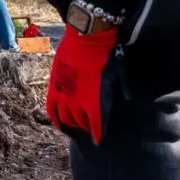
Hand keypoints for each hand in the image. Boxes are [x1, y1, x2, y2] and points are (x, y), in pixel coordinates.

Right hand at [46, 25, 118, 143]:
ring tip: (76, 128)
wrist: (85, 38)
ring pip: (66, 119)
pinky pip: (52, 110)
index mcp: (94, 101)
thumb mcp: (117, 75)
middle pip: (81, 122)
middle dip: (87, 128)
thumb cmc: (104, 56)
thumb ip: (121, 90)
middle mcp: (77, 102)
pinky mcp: (53, 87)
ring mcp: (63, 95)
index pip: (96, 125)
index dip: (98, 134)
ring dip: (72, 125)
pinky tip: (60, 126)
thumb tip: (127, 99)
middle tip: (90, 129)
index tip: (99, 141)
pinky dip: (56, 120)